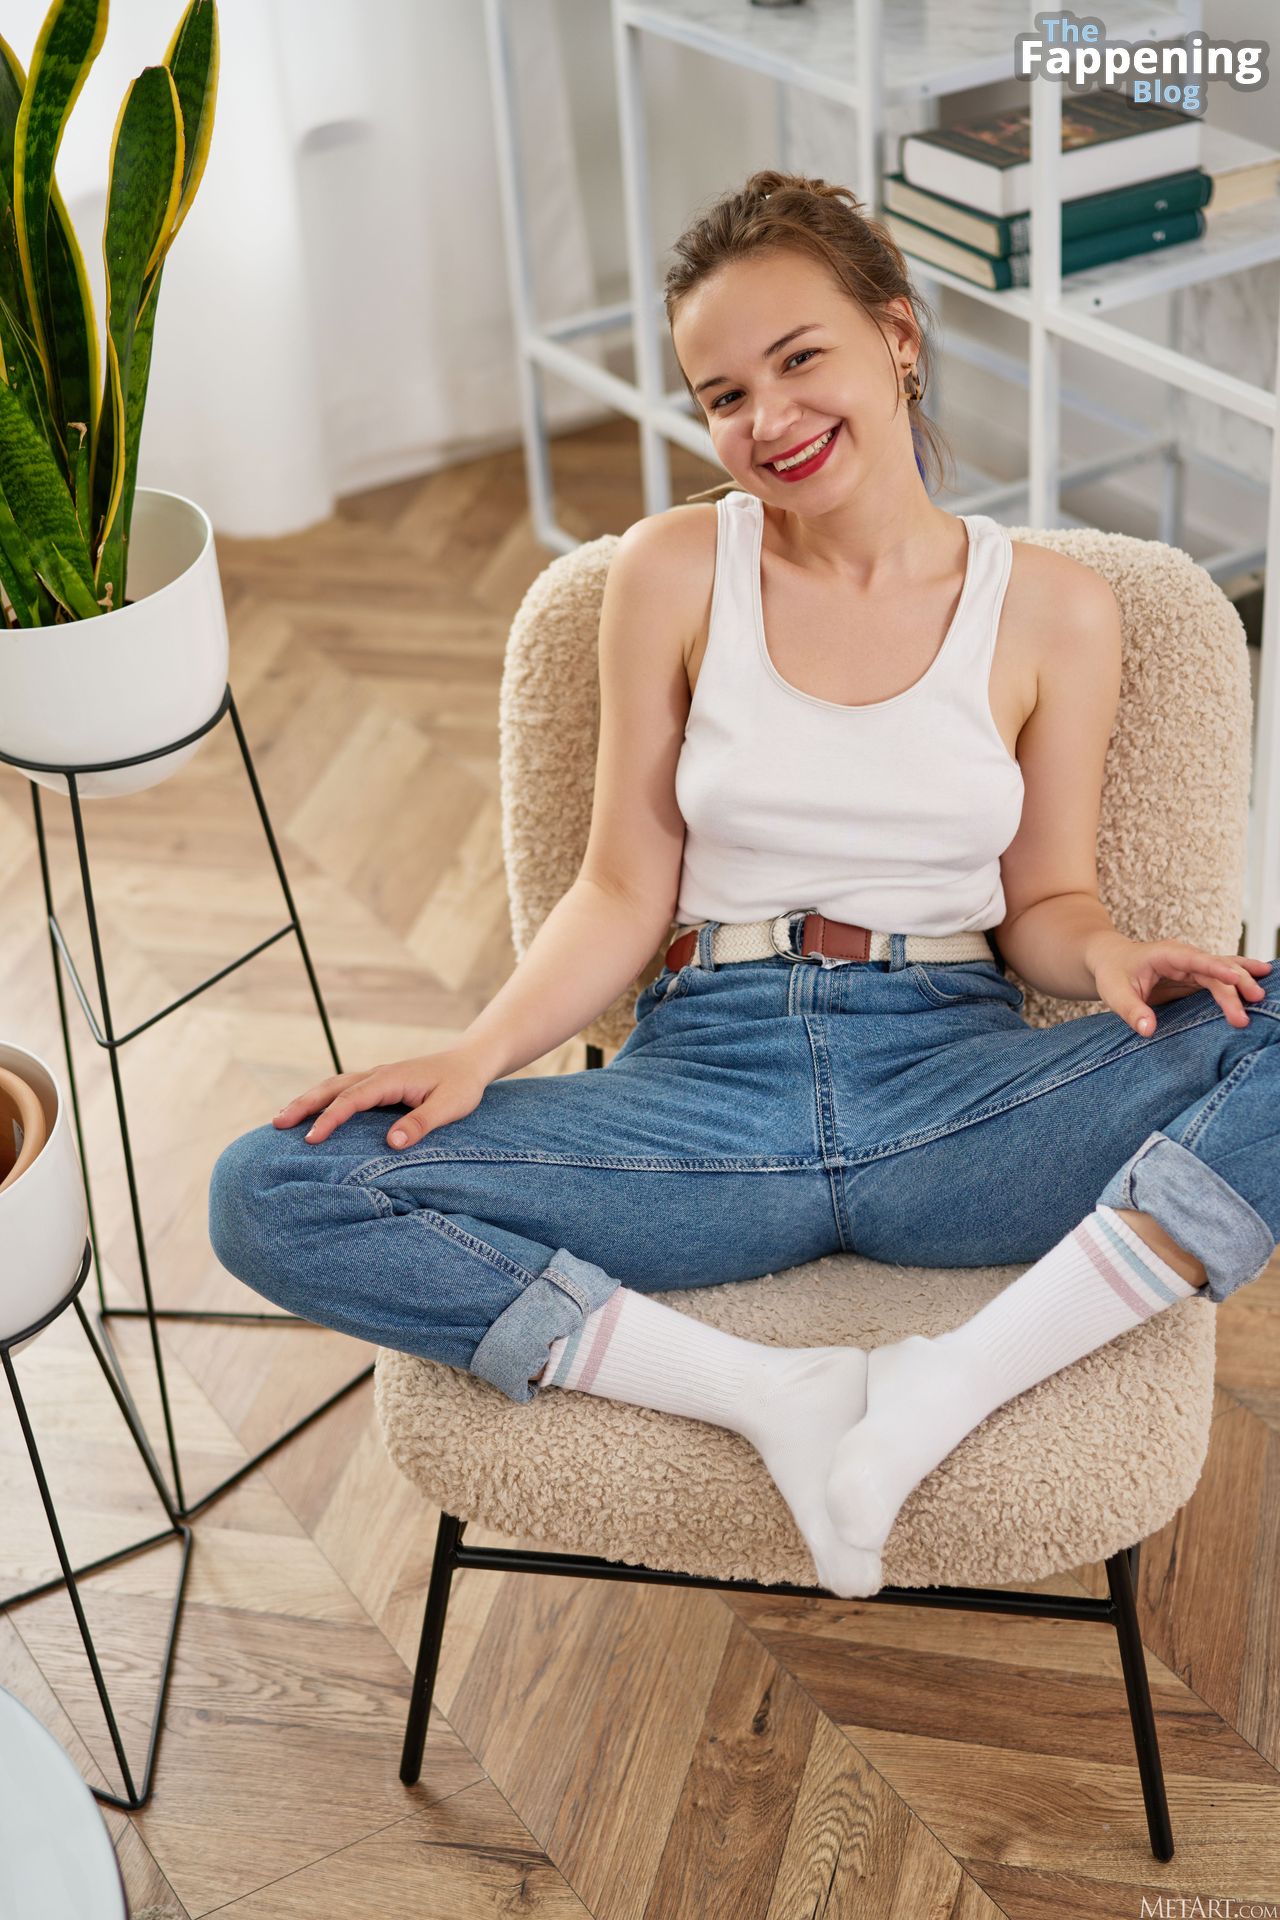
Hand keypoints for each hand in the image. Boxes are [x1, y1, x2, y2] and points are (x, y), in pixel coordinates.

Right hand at [272, 1047, 493, 1148]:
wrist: (471, 1062)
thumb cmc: (462, 1086)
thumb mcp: (448, 1107)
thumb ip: (420, 1123)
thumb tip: (391, 1142)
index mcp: (390, 1079)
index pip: (351, 1099)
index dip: (329, 1119)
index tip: (311, 1138)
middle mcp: (378, 1075)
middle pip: (331, 1087)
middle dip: (303, 1104)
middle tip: (277, 1124)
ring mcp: (376, 1078)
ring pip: (333, 1086)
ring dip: (307, 1100)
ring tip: (281, 1119)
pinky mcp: (379, 1084)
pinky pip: (343, 1090)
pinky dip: (322, 1099)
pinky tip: (312, 1113)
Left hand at [1089, 934, 1271, 1035]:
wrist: (1111, 960)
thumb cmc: (1112, 973)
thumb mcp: (1114, 992)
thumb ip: (1131, 1010)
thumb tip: (1148, 1030)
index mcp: (1167, 955)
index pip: (1196, 960)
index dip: (1216, 968)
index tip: (1235, 977)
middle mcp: (1185, 957)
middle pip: (1216, 969)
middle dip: (1235, 985)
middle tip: (1253, 1003)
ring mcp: (1193, 966)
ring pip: (1224, 972)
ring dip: (1243, 981)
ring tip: (1263, 993)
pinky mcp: (1196, 977)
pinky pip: (1221, 978)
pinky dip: (1240, 980)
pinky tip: (1260, 980)